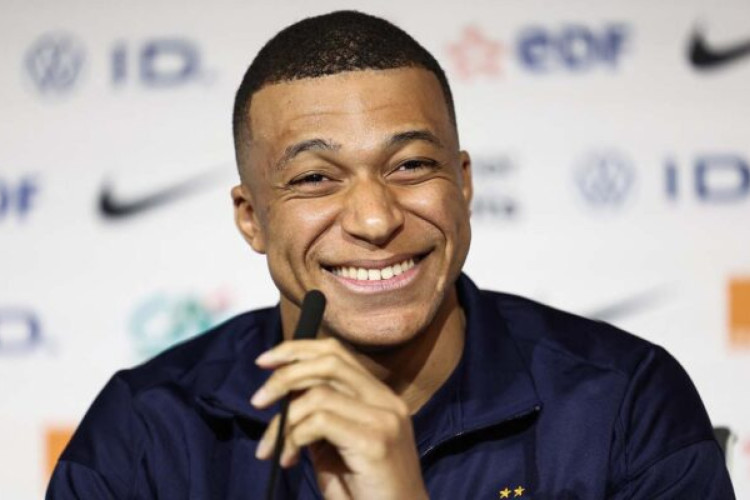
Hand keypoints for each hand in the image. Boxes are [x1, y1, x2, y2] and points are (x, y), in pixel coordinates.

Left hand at [251, 338, 428, 499]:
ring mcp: (384, 419)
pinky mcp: (375, 442)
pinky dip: (294, 437)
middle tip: (257, 401)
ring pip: (319, 394)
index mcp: (380, 396)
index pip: (336, 352)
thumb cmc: (362, 491)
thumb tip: (284, 393)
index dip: (297, 350)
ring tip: (271, 448)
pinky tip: (288, 460)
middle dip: (284, 376)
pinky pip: (320, 422)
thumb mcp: (335, 445)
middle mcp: (386, 400)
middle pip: (328, 362)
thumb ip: (319, 415)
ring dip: (284, 420)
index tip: (264, 362)